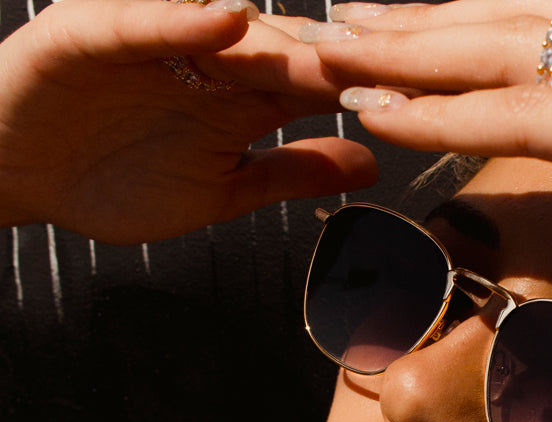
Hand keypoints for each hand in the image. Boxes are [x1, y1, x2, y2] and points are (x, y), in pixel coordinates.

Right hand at [0, 0, 376, 242]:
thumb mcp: (224, 190)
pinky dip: (184, 21)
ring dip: (286, 37)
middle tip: (407, 69)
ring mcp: (156, 40)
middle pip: (290, 50)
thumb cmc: (117, 180)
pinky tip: (231, 22)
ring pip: (230, 30)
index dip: (372, 90)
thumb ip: (292, 170)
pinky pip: (144, 22)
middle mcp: (210, 58)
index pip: (320, 84)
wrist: (23, 175)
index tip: (429, 102)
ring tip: (341, 47)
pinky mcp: (94, 32)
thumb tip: (371, 164)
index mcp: (244, 94)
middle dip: (347, 61)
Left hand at [309, 0, 551, 397]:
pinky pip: (547, 114)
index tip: (416, 43)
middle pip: (532, 18)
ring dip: (414, 49)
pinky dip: (457, 110)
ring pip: (522, 49)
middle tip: (341, 16)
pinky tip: (384, 108)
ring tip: (329, 45)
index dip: (487, 37)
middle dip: (427, 18)